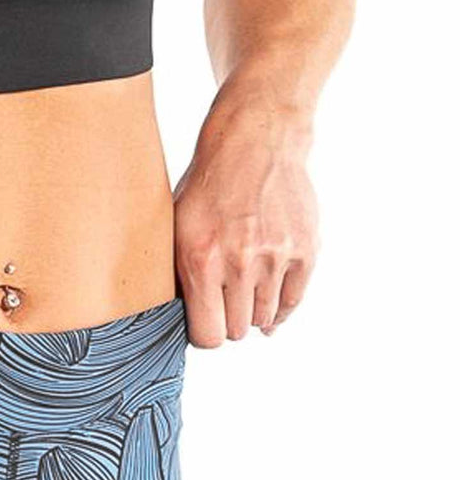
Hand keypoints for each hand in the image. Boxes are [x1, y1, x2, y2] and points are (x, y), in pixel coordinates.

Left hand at [172, 94, 318, 347]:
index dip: (205, 334)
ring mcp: (276, 257)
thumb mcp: (176, 230)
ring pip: (264, 319)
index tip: (205, 323)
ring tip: (246, 292)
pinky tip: (270, 299)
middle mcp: (241, 263)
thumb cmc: (208, 188)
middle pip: (237, 331)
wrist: (255, 143)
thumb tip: (181, 322)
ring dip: (254, 312)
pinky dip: (280, 307)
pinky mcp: (305, 249)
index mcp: (201, 262)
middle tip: (225, 302)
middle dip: (229, 321)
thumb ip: (178, 277)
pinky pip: (293, 301)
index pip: (208, 336)